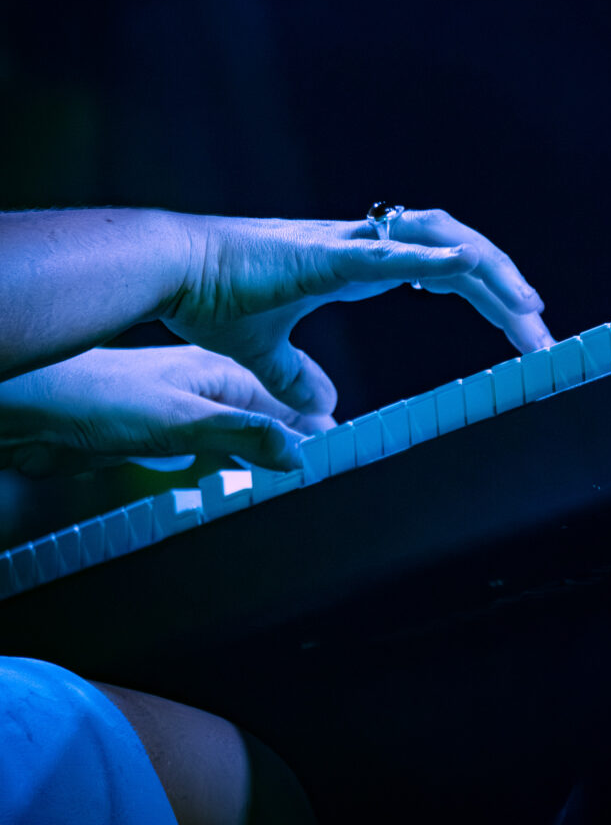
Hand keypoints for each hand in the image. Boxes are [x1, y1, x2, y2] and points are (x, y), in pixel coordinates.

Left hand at [0, 346, 334, 477]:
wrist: (32, 410)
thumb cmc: (95, 400)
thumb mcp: (177, 420)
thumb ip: (238, 434)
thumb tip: (296, 451)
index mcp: (216, 374)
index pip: (283, 399)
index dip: (313, 421)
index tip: (341, 442)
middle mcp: (204, 389)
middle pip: (267, 413)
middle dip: (299, 433)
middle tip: (331, 456)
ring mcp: (183, 410)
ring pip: (242, 430)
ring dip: (269, 447)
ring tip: (298, 466)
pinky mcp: (160, 435)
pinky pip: (213, 448)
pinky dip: (237, 460)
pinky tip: (241, 472)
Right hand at [165, 209, 552, 416]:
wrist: (171, 271)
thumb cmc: (212, 299)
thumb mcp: (266, 352)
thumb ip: (295, 376)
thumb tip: (322, 407)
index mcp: (358, 264)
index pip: (444, 272)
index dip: (487, 296)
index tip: (521, 330)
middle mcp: (363, 246)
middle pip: (456, 253)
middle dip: (506, 290)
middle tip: (543, 334)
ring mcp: (348, 245)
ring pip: (440, 239)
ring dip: (490, 271)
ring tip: (529, 308)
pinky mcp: (326, 254)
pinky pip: (391, 251)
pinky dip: (435, 259)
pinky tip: (474, 272)